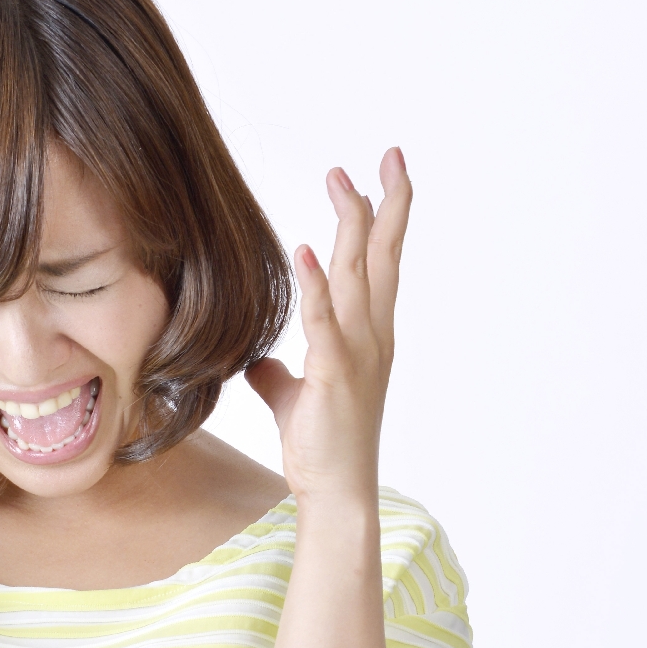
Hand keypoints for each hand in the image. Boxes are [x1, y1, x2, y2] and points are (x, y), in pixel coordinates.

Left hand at [246, 148, 411, 511]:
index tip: (378, 175)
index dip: (382, 218)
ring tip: (343, 182)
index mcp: (368, 336)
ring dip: (351, 226)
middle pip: (381, 257)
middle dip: (383, 203)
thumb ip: (280, 375)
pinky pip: (325, 322)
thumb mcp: (294, 399)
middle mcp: (372, 337)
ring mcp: (359, 354)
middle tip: (387, 155)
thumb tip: (259, 362)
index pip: (378, 265)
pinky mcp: (335, 375)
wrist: (336, 492)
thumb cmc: (322, 446)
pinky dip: (316, 286)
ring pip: (358, 277)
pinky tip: (307, 250)